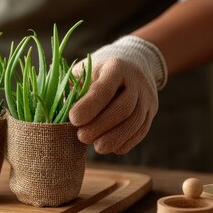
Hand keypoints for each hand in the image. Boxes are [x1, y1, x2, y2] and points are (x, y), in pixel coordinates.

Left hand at [70, 35, 167, 153]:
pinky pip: (142, 130)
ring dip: (115, 138)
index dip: (89, 106)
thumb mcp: (84, 71)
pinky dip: (126, 142)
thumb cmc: (98, 72)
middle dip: (101, 126)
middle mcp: (136, 81)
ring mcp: (147, 97)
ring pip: (135, 122)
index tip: (73, 119)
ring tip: (96, 146)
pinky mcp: (152, 111)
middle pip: (123, 108)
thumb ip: (74, 89)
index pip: (105, 89)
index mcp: (116, 67)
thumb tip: (60, 113)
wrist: (132, 65)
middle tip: (81, 137)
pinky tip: (111, 147)